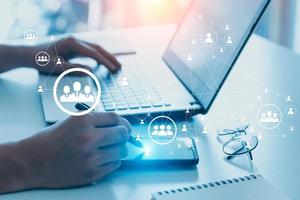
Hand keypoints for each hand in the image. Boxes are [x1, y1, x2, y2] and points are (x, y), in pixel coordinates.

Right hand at [15, 112, 129, 190]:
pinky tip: (103, 158)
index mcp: (83, 120)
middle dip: (124, 135)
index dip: (123, 122)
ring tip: (111, 148)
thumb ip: (94, 122)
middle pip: (122, 134)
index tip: (125, 126)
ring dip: (120, 149)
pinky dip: (112, 161)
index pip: (115, 118)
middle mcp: (87, 137)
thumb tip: (118, 125)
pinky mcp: (90, 173)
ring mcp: (89, 157)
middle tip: (122, 137)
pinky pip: (114, 165)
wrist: (30, 162)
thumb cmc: (49, 141)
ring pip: (121, 151)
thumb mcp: (71, 122)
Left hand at [34, 37, 120, 73]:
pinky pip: (91, 51)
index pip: (93, 53)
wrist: (29, 54)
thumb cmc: (41, 60)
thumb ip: (74, 69)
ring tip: (116, 65)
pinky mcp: (75, 46)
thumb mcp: (57, 67)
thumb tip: (91, 72)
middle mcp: (75, 40)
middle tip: (120, 67)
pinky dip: (99, 57)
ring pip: (96, 48)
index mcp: (72, 43)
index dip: (104, 61)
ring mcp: (75, 42)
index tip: (113, 69)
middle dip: (110, 58)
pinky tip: (104, 62)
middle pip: (98, 48)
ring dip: (107, 56)